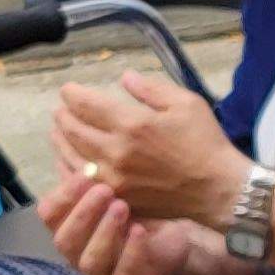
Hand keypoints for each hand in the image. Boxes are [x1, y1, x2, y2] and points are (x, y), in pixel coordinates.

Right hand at [35, 179, 205, 274]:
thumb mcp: (115, 188)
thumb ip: (91, 175)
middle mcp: (78, 252)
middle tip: (104, 190)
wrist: (176, 235)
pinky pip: (123, 272)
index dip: (64, 195)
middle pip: (64, 239)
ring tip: (121, 206)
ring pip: (90, 259)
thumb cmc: (140, 209)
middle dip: (83, 213)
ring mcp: (101, 273)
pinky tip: (138, 229)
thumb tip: (68, 143)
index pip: (49, 214)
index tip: (85, 174)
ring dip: (104, 231)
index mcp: (69, 227)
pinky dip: (130, 249)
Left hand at [51, 71, 248, 225]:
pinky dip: (70, 168)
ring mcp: (113, 178)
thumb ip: (151, 89)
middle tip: (60, 109)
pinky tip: (68, 160)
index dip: (72, 95)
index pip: (87, 105)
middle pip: (74, 130)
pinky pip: (83, 181)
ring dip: (60, 141)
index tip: (67, 90)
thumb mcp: (186, 104)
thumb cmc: (205, 142)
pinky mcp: (117, 197)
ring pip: (72, 157)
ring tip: (57, 131)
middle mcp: (115, 151)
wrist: (217, 189)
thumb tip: (124, 78)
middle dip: (63, 116)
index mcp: (132, 124)